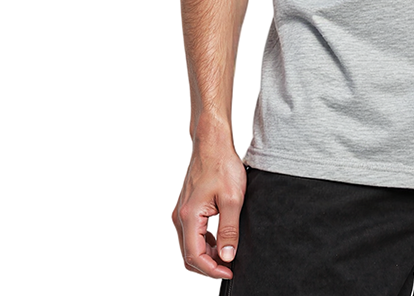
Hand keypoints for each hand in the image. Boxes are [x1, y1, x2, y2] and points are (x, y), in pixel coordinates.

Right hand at [172, 147, 246, 278]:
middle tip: (230, 266)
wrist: (212, 143)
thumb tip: (227, 257)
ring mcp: (182, 212)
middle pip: (189, 254)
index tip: (230, 271)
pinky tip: (220, 240)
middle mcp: (180, 216)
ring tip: (228, 253)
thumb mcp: (233, 199)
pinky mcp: (187, 207)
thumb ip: (230, 230)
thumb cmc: (222, 165)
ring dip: (207, 254)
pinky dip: (204, 242)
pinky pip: (192, 233)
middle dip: (209, 265)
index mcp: (189, 216)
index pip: (195, 256)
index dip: (212, 270)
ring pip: (190, 245)